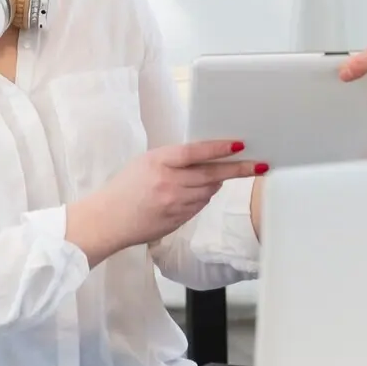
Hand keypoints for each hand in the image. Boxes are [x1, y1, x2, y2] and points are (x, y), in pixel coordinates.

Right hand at [66, 141, 263, 265]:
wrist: (107, 220)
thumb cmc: (125, 187)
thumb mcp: (146, 162)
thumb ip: (174, 159)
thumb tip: (205, 157)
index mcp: (159, 161)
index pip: (196, 152)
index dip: (219, 148)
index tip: (239, 144)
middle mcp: (169, 183)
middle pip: (211, 174)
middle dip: (238, 169)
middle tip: (259, 165)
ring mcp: (174, 204)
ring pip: (209, 191)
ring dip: (216, 183)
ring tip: (215, 177)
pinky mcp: (177, 220)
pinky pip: (199, 206)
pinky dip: (203, 197)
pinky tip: (195, 193)